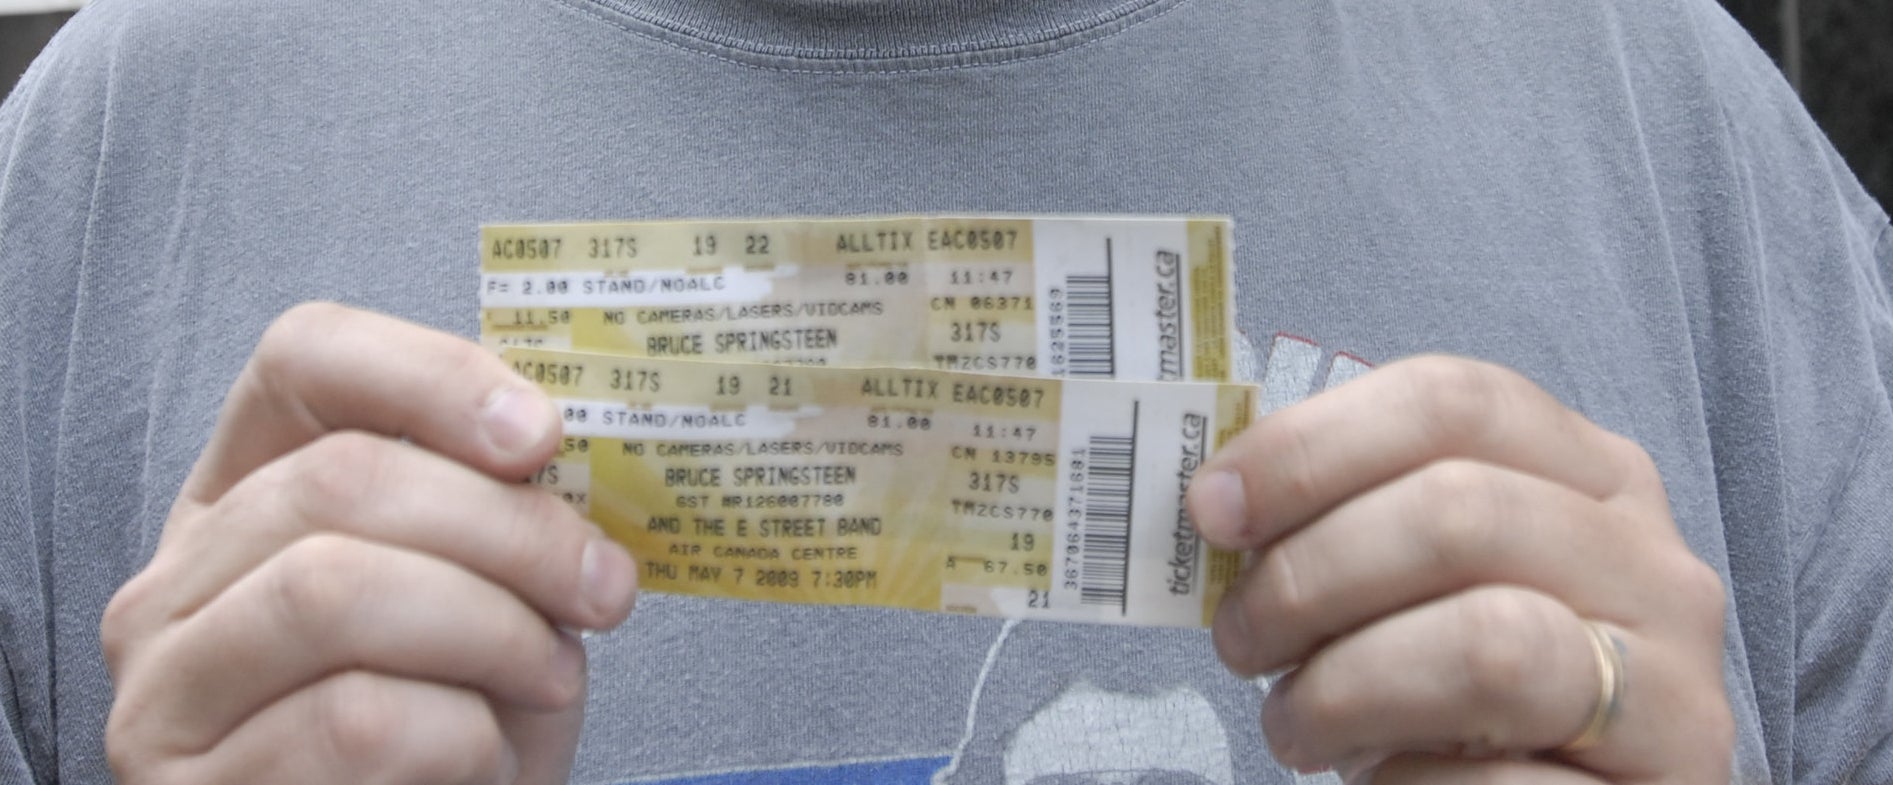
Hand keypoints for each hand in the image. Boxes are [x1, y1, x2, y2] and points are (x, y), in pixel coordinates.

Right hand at [101, 303, 638, 783]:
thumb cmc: (457, 730)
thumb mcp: (491, 597)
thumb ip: (501, 511)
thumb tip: (550, 443)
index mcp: (249, 497)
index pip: (304, 358)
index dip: (431, 374)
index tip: (541, 436)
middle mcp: (177, 582)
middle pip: (339, 479)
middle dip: (508, 529)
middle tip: (603, 589)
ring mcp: (165, 691)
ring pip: (334, 593)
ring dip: (490, 631)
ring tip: (549, 679)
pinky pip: (355, 721)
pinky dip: (464, 736)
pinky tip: (486, 760)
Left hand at [1188, 356, 1732, 782]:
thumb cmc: (1458, 691)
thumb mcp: (1421, 585)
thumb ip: (1348, 524)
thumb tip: (1219, 501)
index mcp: (1594, 478)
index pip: (1453, 401)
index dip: (1310, 445)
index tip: (1212, 509)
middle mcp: (1654, 567)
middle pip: (1459, 511)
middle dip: (1309, 575)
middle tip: (1240, 641)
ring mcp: (1674, 691)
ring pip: (1489, 646)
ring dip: (1343, 687)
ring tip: (1295, 726)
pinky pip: (1499, 782)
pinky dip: (1399, 783)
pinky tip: (1375, 781)